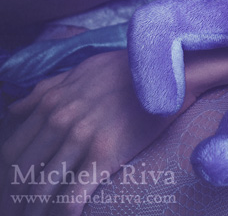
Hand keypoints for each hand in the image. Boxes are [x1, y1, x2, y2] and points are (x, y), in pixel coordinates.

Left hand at [0, 50, 188, 215]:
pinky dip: (64, 213)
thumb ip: (45, 89)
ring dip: (36, 210)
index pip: (13, 149)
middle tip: (22, 210)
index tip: (13, 189)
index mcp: (51, 102)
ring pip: (42, 188)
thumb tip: (15, 109)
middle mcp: (60, 120)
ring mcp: (81, 138)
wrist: (166, 71)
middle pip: (22, 173)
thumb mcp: (81, 70)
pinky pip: (72, 197)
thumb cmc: (125, 69)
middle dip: (17, 198)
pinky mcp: (104, 155)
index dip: (8, 175)